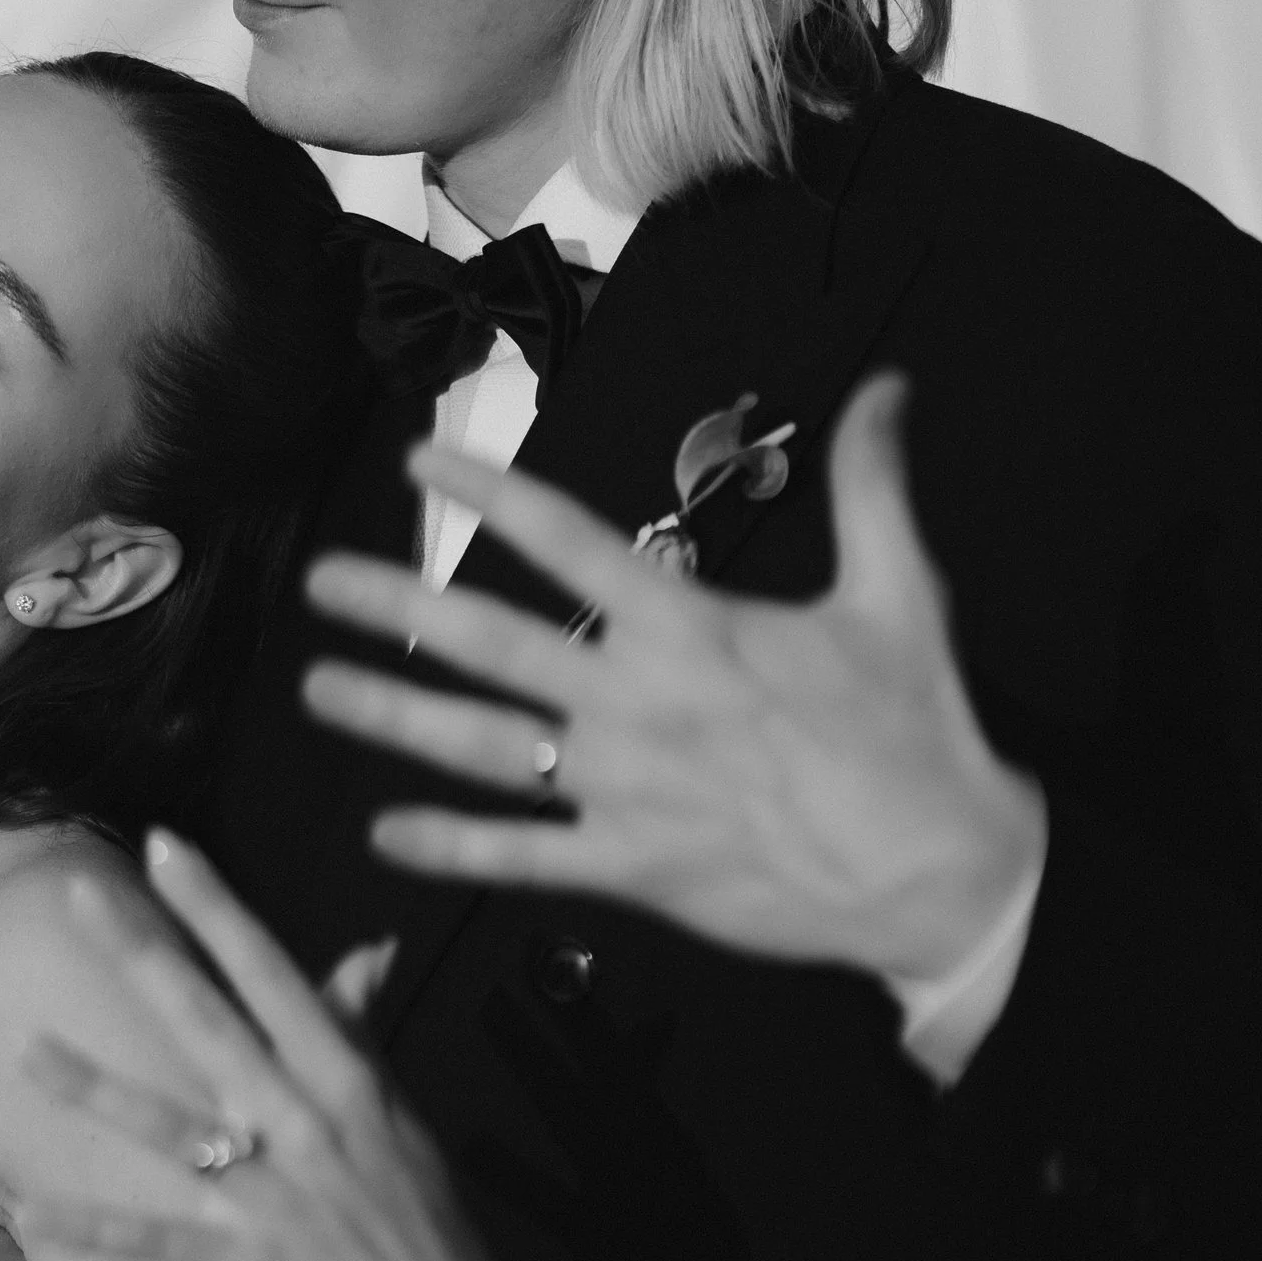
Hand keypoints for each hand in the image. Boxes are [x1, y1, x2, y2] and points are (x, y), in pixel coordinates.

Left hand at [16, 832, 517, 1260]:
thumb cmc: (427, 1222)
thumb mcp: (402, 1118)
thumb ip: (362, 1034)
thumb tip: (366, 951)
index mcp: (347, 1079)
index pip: (272, 973)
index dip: (217, 908)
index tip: (167, 847)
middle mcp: (306, 1124)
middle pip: (209, 1024)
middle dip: (143, 954)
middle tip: (80, 891)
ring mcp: (272, 1196)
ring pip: (168, 1128)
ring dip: (92, 1088)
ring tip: (25, 1048)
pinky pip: (152, 1240)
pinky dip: (88, 1226)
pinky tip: (25, 1206)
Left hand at [300, 375, 1045, 985]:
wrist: (941, 872)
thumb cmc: (917, 729)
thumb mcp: (902, 592)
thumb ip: (874, 486)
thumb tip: (890, 388)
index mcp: (690, 627)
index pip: (565, 540)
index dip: (487, 493)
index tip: (419, 462)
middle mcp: (635, 702)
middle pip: (491, 642)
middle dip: (399, 607)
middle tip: (322, 581)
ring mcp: (623, 791)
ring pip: (484, 748)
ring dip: (394, 717)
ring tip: (320, 689)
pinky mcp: (631, 870)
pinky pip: (521, 858)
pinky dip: (450, 847)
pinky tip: (384, 835)